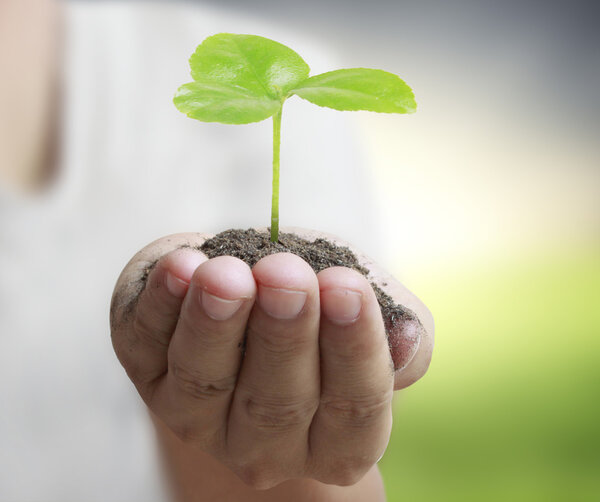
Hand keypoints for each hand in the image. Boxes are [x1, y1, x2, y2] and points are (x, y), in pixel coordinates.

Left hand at [110, 231, 432, 490]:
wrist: (263, 300)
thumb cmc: (326, 313)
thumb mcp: (373, 316)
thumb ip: (402, 334)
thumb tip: (405, 338)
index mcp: (336, 439)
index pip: (355, 408)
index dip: (353, 349)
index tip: (346, 286)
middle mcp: (267, 445)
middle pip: (277, 403)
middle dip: (282, 334)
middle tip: (286, 275)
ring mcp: (201, 420)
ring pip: (204, 385)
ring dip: (214, 325)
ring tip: (226, 274)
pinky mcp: (149, 376)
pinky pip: (148, 346)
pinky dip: (160, 305)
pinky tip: (181, 266)